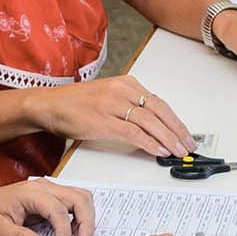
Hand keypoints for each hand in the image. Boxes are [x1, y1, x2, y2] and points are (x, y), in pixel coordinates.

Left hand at [0, 179, 97, 235]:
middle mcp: (44, 187)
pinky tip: (73, 232)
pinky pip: (74, 201)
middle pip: (78, 198)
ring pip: (81, 197)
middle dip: (86, 221)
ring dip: (86, 217)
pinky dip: (80, 215)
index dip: (64, 231)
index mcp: (31, 192)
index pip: (58, 209)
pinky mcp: (50, 197)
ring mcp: (49, 190)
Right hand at [26, 74, 194, 158]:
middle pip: (159, 111)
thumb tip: (150, 126)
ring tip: (178, 151)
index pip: (159, 103)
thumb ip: (128, 107)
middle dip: (177, 130)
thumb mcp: (107, 97)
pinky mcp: (102, 121)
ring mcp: (113, 104)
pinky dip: (149, 142)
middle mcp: (122, 90)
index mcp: (126, 83)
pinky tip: (159, 150)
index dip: (175, 120)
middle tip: (188, 145)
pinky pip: (133, 133)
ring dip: (168, 138)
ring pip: (149, 122)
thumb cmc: (74, 104)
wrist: (48, 105)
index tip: (185, 133)